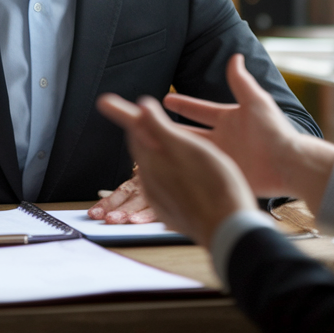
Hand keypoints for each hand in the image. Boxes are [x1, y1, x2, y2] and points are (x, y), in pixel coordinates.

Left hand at [96, 94, 255, 244]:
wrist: (227, 230)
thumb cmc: (214, 186)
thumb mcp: (189, 149)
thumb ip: (161, 128)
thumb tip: (141, 106)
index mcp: (152, 162)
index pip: (134, 132)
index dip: (126, 114)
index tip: (106, 101)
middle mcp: (150, 181)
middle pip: (140, 150)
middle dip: (136, 133)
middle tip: (130, 115)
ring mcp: (160, 199)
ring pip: (149, 168)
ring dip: (149, 152)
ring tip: (154, 141)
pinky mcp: (173, 211)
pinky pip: (159, 186)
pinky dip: (162, 172)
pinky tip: (175, 172)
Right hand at [163, 54, 333, 207]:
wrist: (288, 165)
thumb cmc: (273, 131)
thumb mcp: (255, 101)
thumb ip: (241, 81)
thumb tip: (236, 56)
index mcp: (227, 119)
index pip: (199, 110)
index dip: (182, 105)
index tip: (164, 99)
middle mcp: (221, 138)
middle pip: (188, 131)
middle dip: (168, 127)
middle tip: (147, 122)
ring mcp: (221, 158)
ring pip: (189, 152)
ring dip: (172, 149)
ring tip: (149, 147)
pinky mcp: (223, 176)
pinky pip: (199, 173)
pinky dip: (183, 172)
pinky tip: (166, 173)